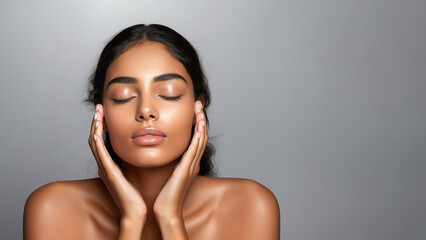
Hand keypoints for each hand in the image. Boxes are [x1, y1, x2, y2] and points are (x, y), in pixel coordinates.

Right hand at [88, 104, 146, 221]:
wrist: (135, 211)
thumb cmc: (135, 195)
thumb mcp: (131, 173)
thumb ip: (129, 162)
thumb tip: (137, 149)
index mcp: (109, 165)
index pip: (101, 141)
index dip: (100, 126)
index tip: (104, 112)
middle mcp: (104, 166)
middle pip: (94, 139)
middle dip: (96, 122)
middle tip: (98, 107)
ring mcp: (105, 169)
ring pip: (94, 144)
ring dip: (95, 127)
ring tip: (97, 113)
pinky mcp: (109, 174)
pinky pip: (100, 155)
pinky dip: (97, 143)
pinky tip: (96, 132)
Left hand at [153, 100, 207, 221]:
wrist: (167, 210)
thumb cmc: (165, 195)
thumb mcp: (169, 174)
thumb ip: (170, 162)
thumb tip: (161, 150)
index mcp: (189, 163)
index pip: (196, 139)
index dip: (196, 124)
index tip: (193, 110)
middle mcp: (193, 163)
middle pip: (201, 136)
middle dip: (201, 119)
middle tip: (198, 104)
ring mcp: (191, 166)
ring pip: (200, 140)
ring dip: (201, 123)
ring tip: (199, 109)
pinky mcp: (186, 169)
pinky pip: (194, 150)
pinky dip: (197, 137)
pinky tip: (198, 126)